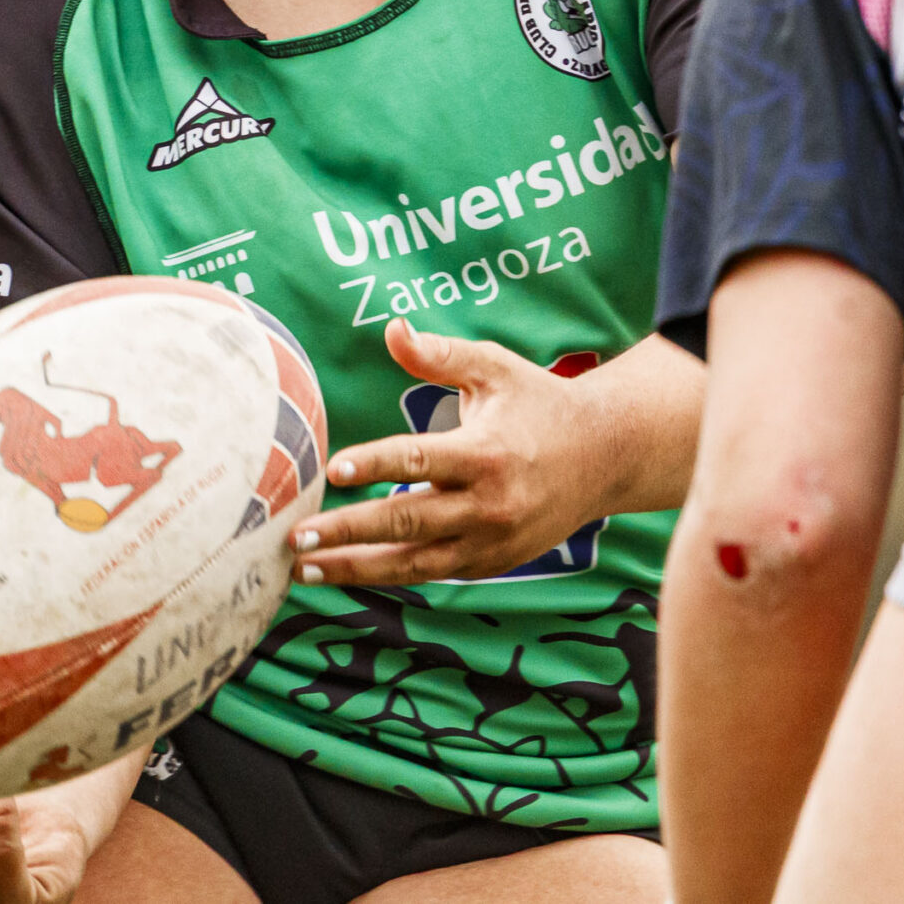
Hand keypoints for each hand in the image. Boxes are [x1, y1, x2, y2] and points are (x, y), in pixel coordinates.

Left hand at [290, 318, 646, 584]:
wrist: (606, 457)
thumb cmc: (540, 403)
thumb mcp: (495, 368)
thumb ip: (440, 355)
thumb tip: (391, 329)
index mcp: (487, 452)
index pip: (420, 461)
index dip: (375, 465)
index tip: (334, 470)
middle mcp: (489, 504)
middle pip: (408, 521)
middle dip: (349, 532)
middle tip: (297, 538)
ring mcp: (492, 542)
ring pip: (415, 563)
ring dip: (358, 569)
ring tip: (306, 571)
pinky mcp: (493, 563)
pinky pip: (433, 573)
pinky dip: (390, 574)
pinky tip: (347, 572)